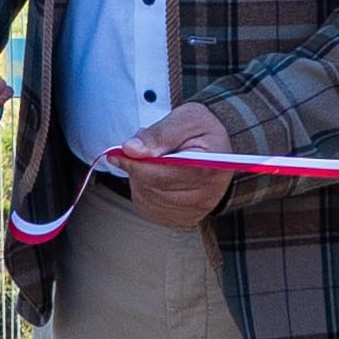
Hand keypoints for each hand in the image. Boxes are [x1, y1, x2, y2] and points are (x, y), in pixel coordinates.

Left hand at [115, 101, 244, 228]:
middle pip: (154, 187)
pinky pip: (148, 207)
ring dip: (140, 177)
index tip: (122, 151)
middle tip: (143, 148)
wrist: (216, 149)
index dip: (140, 164)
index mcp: (212, 166)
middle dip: (139, 166)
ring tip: (155, 160)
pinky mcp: (182, 219)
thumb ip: (158, 133)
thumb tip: (130, 149)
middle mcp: (207, 195)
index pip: (168, 173)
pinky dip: (143, 190)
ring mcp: (195, 211)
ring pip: (147, 198)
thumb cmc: (202, 131)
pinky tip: (155, 176)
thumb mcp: (185, 118)